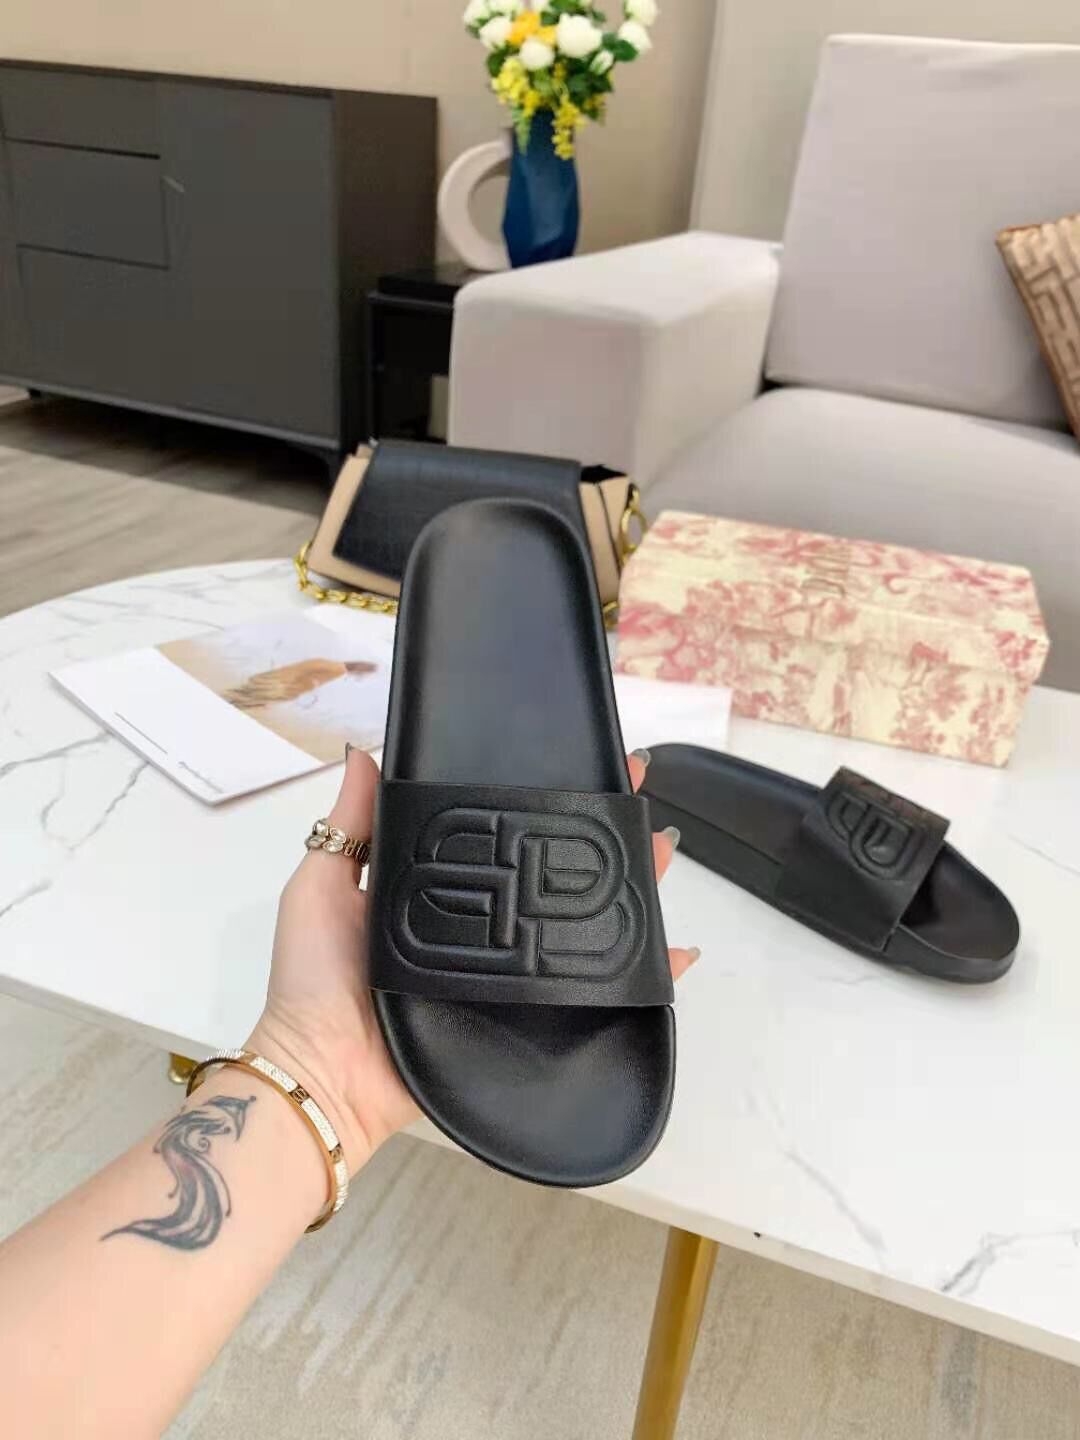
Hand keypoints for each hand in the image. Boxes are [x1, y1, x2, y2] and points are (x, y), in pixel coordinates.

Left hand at [249, 748, 698, 1175]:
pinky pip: (591, 997)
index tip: (576, 759)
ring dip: (629, 891)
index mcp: (440, 890)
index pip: (501, 833)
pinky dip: (638, 981)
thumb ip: (349, 826)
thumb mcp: (322, 886)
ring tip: (663, 852)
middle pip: (553, 876)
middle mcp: (483, 928)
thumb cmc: (314, 979)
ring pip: (580, 926)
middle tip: (639, 801)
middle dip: (599, 838)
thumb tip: (365, 749)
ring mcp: (508, 975)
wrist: (324, 1076)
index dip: (538, 798)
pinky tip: (676, 955)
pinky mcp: (525, 1019)